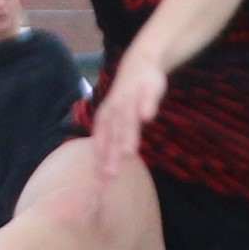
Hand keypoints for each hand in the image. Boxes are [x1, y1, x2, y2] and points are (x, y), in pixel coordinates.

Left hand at [87, 57, 164, 191]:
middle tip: (112, 176)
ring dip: (128, 134)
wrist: (139, 63)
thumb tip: (105, 176)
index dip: (100, 164)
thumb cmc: (127, 100)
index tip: (100, 186)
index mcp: (105, 120)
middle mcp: (114, 109)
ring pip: (127, 118)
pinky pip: (146, 96)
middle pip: (113, 135)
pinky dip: (146, 105)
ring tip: (129, 152)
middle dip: (112, 155)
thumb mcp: (116, 122)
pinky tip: (148, 116)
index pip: (101, 145)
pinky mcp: (147, 86)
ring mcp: (130, 97)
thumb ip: (114, 146)